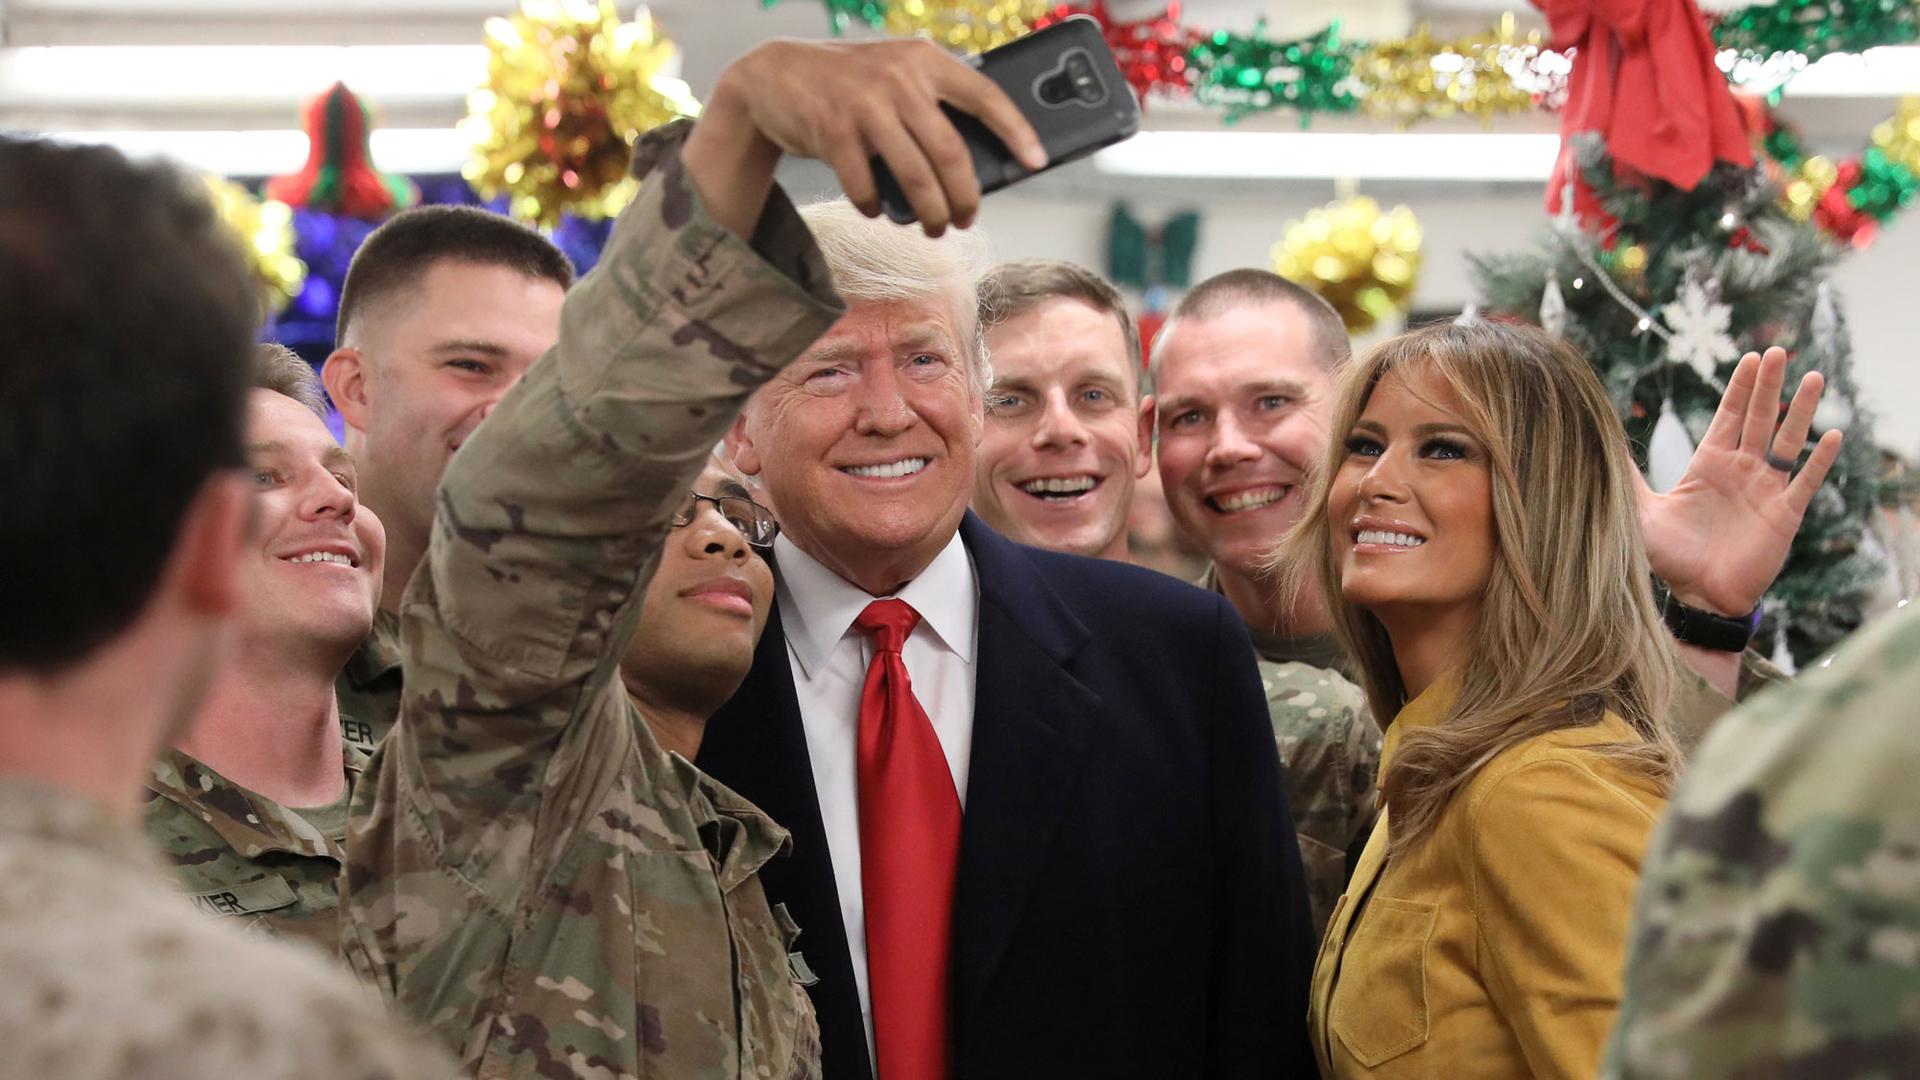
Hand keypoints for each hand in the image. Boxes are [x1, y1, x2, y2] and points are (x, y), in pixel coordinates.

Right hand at [683, 38, 1046, 237]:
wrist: (773, 74)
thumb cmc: (847, 82)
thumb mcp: (894, 73)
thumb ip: (929, 101)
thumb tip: (972, 164)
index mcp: (924, 60)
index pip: (985, 95)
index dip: (1016, 131)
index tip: (1036, 161)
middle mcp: (899, 78)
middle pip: (951, 153)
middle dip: (964, 198)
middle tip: (965, 219)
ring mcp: (866, 104)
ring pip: (915, 176)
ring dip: (929, 213)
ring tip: (932, 227)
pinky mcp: (833, 130)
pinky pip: (868, 185)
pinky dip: (877, 207)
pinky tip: (879, 210)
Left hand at [1636, 346, 1845, 616]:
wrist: (1696, 597)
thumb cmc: (1670, 556)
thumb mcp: (1641, 509)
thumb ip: (1626, 475)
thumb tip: (1595, 444)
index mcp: (1710, 465)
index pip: (1730, 416)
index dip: (1740, 388)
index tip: (1750, 357)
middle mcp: (1742, 471)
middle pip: (1759, 419)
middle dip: (1768, 386)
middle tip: (1778, 352)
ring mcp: (1766, 490)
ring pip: (1788, 442)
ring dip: (1801, 411)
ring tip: (1814, 378)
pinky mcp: (1783, 515)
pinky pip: (1805, 482)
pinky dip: (1819, 460)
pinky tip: (1833, 436)